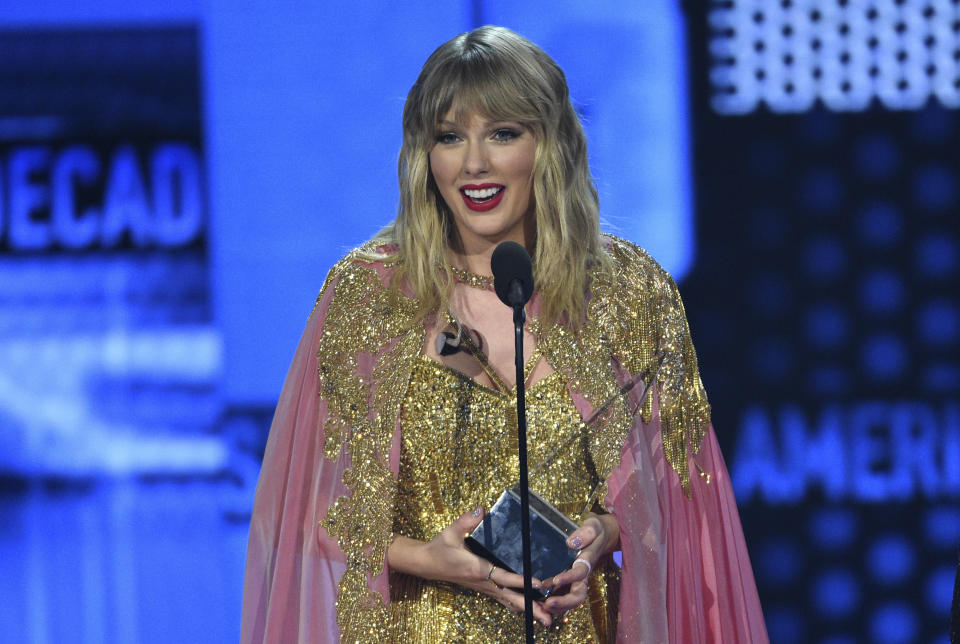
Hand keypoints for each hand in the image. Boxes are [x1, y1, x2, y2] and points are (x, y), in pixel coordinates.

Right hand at [387, 508, 554, 626]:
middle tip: (549, 619)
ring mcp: (483, 588)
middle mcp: (483, 582)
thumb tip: (481, 510)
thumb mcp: (451, 532)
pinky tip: (528, 611)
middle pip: (511, 598)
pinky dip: (517, 606)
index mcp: (477, 569)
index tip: (538, 584)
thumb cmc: (440, 547)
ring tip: (545, 619)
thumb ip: (467, 520)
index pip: (503, 576)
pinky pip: (503, 600)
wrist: (427, 564)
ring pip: (509, 602)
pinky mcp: (483, 588)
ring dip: (527, 610)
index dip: (521, 581)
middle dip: (530, 608)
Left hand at [539, 512, 619, 616]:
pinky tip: (539, 601)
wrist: (601, 536)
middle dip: (564, 602)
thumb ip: (586, 533)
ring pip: (569, 599)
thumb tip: (571, 543)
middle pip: (577, 595)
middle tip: (547, 604)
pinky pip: (562, 594)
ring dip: (557, 605)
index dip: (570, 578)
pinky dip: (553, 600)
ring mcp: (576, 580)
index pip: (580, 573)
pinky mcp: (569, 581)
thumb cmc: (596, 530)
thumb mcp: (593, 526)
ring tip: (540, 607)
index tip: (557, 579)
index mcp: (587, 562)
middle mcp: (582, 575)